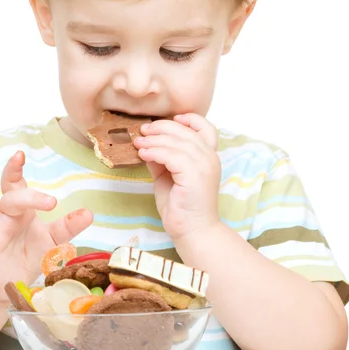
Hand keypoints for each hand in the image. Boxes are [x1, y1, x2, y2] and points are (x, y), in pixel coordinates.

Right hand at [0, 150, 92, 301]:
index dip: (15, 168)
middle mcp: (4, 214)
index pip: (16, 183)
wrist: (11, 282)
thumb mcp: (53, 241)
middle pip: (7, 195)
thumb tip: (89, 213)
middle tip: (48, 202)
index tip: (20, 155)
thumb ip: (68, 227)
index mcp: (21, 208)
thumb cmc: (30, 254)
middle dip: (20, 190)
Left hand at [133, 113, 219, 239]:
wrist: (192, 230)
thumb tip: (147, 145)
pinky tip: (143, 154)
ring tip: (138, 143)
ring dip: (154, 140)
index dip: (189, 119)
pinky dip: (155, 152)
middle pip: (185, 131)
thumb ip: (162, 159)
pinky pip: (171, 155)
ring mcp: (204, 165)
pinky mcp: (195, 175)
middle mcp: (210, 158)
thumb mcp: (169, 176)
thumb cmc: (182, 206)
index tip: (171, 119)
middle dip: (161, 128)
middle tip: (143, 131)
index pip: (206, 128)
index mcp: (208, 157)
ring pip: (177, 142)